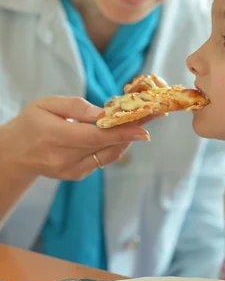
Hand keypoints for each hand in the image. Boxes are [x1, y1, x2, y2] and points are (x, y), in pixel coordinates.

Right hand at [0, 96, 156, 181]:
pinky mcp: (77, 175)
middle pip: (107, 145)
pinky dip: (113, 145)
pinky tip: (117, 132)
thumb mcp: (45, 105)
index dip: (122, 132)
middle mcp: (65, 158)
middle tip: (152, 113)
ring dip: (126, 137)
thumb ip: (75, 107)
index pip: (95, 137)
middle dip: (133, 129)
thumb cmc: (30, 124)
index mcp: (55, 137)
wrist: (14, 155)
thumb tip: (103, 113)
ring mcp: (72, 170)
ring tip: (138, 120)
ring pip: (109, 155)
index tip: (144, 127)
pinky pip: (103, 159)